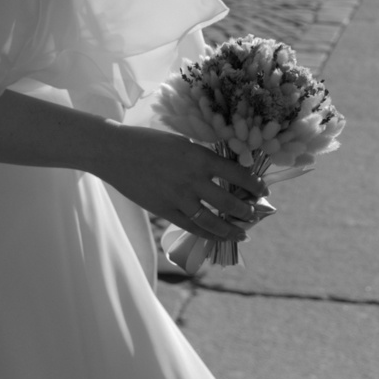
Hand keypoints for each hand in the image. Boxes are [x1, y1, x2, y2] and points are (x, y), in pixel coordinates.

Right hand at [90, 123, 269, 243]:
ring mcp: (178, 197)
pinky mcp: (164, 210)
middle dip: (246, 210)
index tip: (263, 189)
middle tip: (255, 214)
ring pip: (212, 220)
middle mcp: (192, 179)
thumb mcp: (181, 142)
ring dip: (230, 229)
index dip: (254, 184)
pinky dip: (206, 234)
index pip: (237, 173)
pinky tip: (216, 237)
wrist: (115, 152)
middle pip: (228, 201)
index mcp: (198, 157)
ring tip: (242, 233)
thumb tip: (223, 171)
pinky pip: (190, 226)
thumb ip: (201, 158)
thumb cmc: (148, 142)